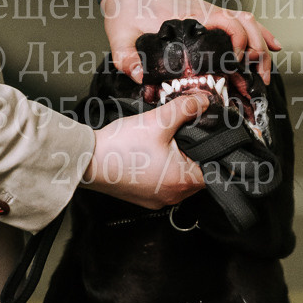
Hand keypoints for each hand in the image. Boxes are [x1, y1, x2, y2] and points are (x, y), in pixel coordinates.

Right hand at [81, 93, 208, 208]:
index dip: (212, 147)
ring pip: (180, 178)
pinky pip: (163, 183)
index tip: (204, 133)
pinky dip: (161, 169)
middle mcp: (174, 196)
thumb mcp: (157, 121)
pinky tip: (150, 155)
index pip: (214, 167)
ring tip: (164, 142)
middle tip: (181, 134)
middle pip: (198, 172)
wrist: (87, 162)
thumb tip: (202, 102)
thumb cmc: (120, 148)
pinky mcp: (145, 198)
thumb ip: (184, 109)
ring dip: (177, 161)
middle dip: (193, 151)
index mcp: (183, 181)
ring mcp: (158, 200)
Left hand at [101, 0, 281, 83]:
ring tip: (263, 74)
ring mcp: (210, 15)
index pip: (227, 23)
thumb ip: (127, 57)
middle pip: (246, 26)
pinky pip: (242, 23)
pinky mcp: (210, 19)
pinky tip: (273, 46)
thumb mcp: (120, 35)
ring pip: (249, 24)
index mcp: (189, 17)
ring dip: (262, 46)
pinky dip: (260, 34)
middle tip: (257, 80)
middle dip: (258, 52)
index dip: (237, 42)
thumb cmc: (126, 9)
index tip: (235, 64)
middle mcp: (205, 14)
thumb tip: (140, 77)